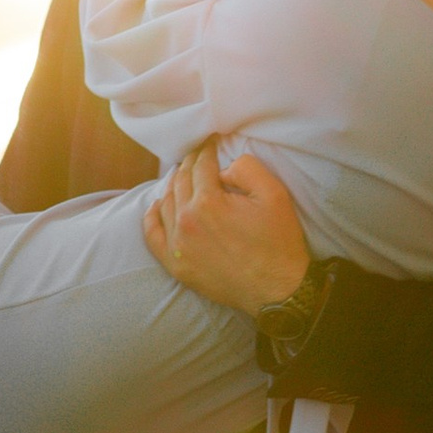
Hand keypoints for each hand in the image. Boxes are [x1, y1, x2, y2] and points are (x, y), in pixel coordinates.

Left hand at [141, 142, 313, 314]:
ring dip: (173, 185)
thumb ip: (246, 168)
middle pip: (181, 181)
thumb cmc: (278, 242)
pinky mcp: (176, 265)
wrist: (277, 290)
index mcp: (209, 202)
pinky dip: (153, 216)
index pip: (201, 165)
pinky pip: (153, 235)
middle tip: (198, 155)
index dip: (206, 150)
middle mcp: (186, 221)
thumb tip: (222, 169)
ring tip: (182, 176)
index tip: (210, 142)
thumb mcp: (274, 194)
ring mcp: (177, 246)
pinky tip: (158, 206)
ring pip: (166, 203)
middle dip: (190, 164)